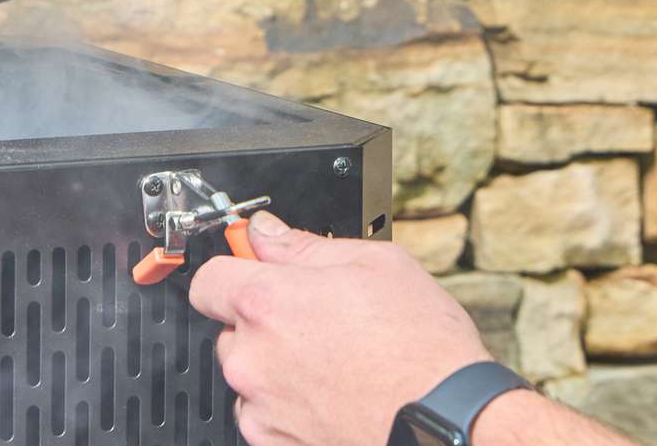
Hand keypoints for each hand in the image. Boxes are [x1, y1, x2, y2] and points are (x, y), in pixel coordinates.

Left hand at [189, 211, 491, 445]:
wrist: (449, 421)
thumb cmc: (422, 350)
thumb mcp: (375, 264)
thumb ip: (304, 245)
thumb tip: (267, 231)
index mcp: (267, 303)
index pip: (207, 279)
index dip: (232, 271)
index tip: (252, 272)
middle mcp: (253, 357)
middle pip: (230, 329)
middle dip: (262, 322)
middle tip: (314, 320)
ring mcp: (262, 406)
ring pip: (248, 374)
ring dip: (274, 366)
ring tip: (331, 361)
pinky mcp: (276, 442)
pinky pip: (263, 415)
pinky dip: (286, 405)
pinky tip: (330, 393)